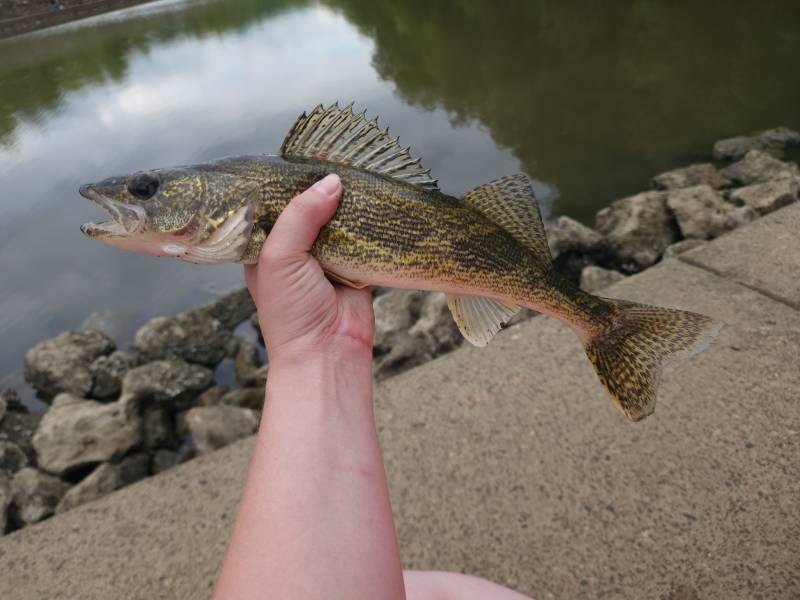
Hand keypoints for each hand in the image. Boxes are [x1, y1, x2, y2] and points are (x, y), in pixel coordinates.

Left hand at [244, 174, 374, 361]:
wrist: (327, 353)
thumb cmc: (291, 311)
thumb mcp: (280, 257)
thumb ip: (300, 215)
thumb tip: (332, 182)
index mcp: (266, 247)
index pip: (274, 205)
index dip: (287, 183)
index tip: (304, 156)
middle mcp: (295, 251)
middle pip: (309, 209)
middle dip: (322, 190)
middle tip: (338, 157)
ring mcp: (327, 259)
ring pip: (338, 221)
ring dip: (349, 205)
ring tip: (361, 172)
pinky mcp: (357, 267)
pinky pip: (364, 239)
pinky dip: (370, 225)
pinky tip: (377, 201)